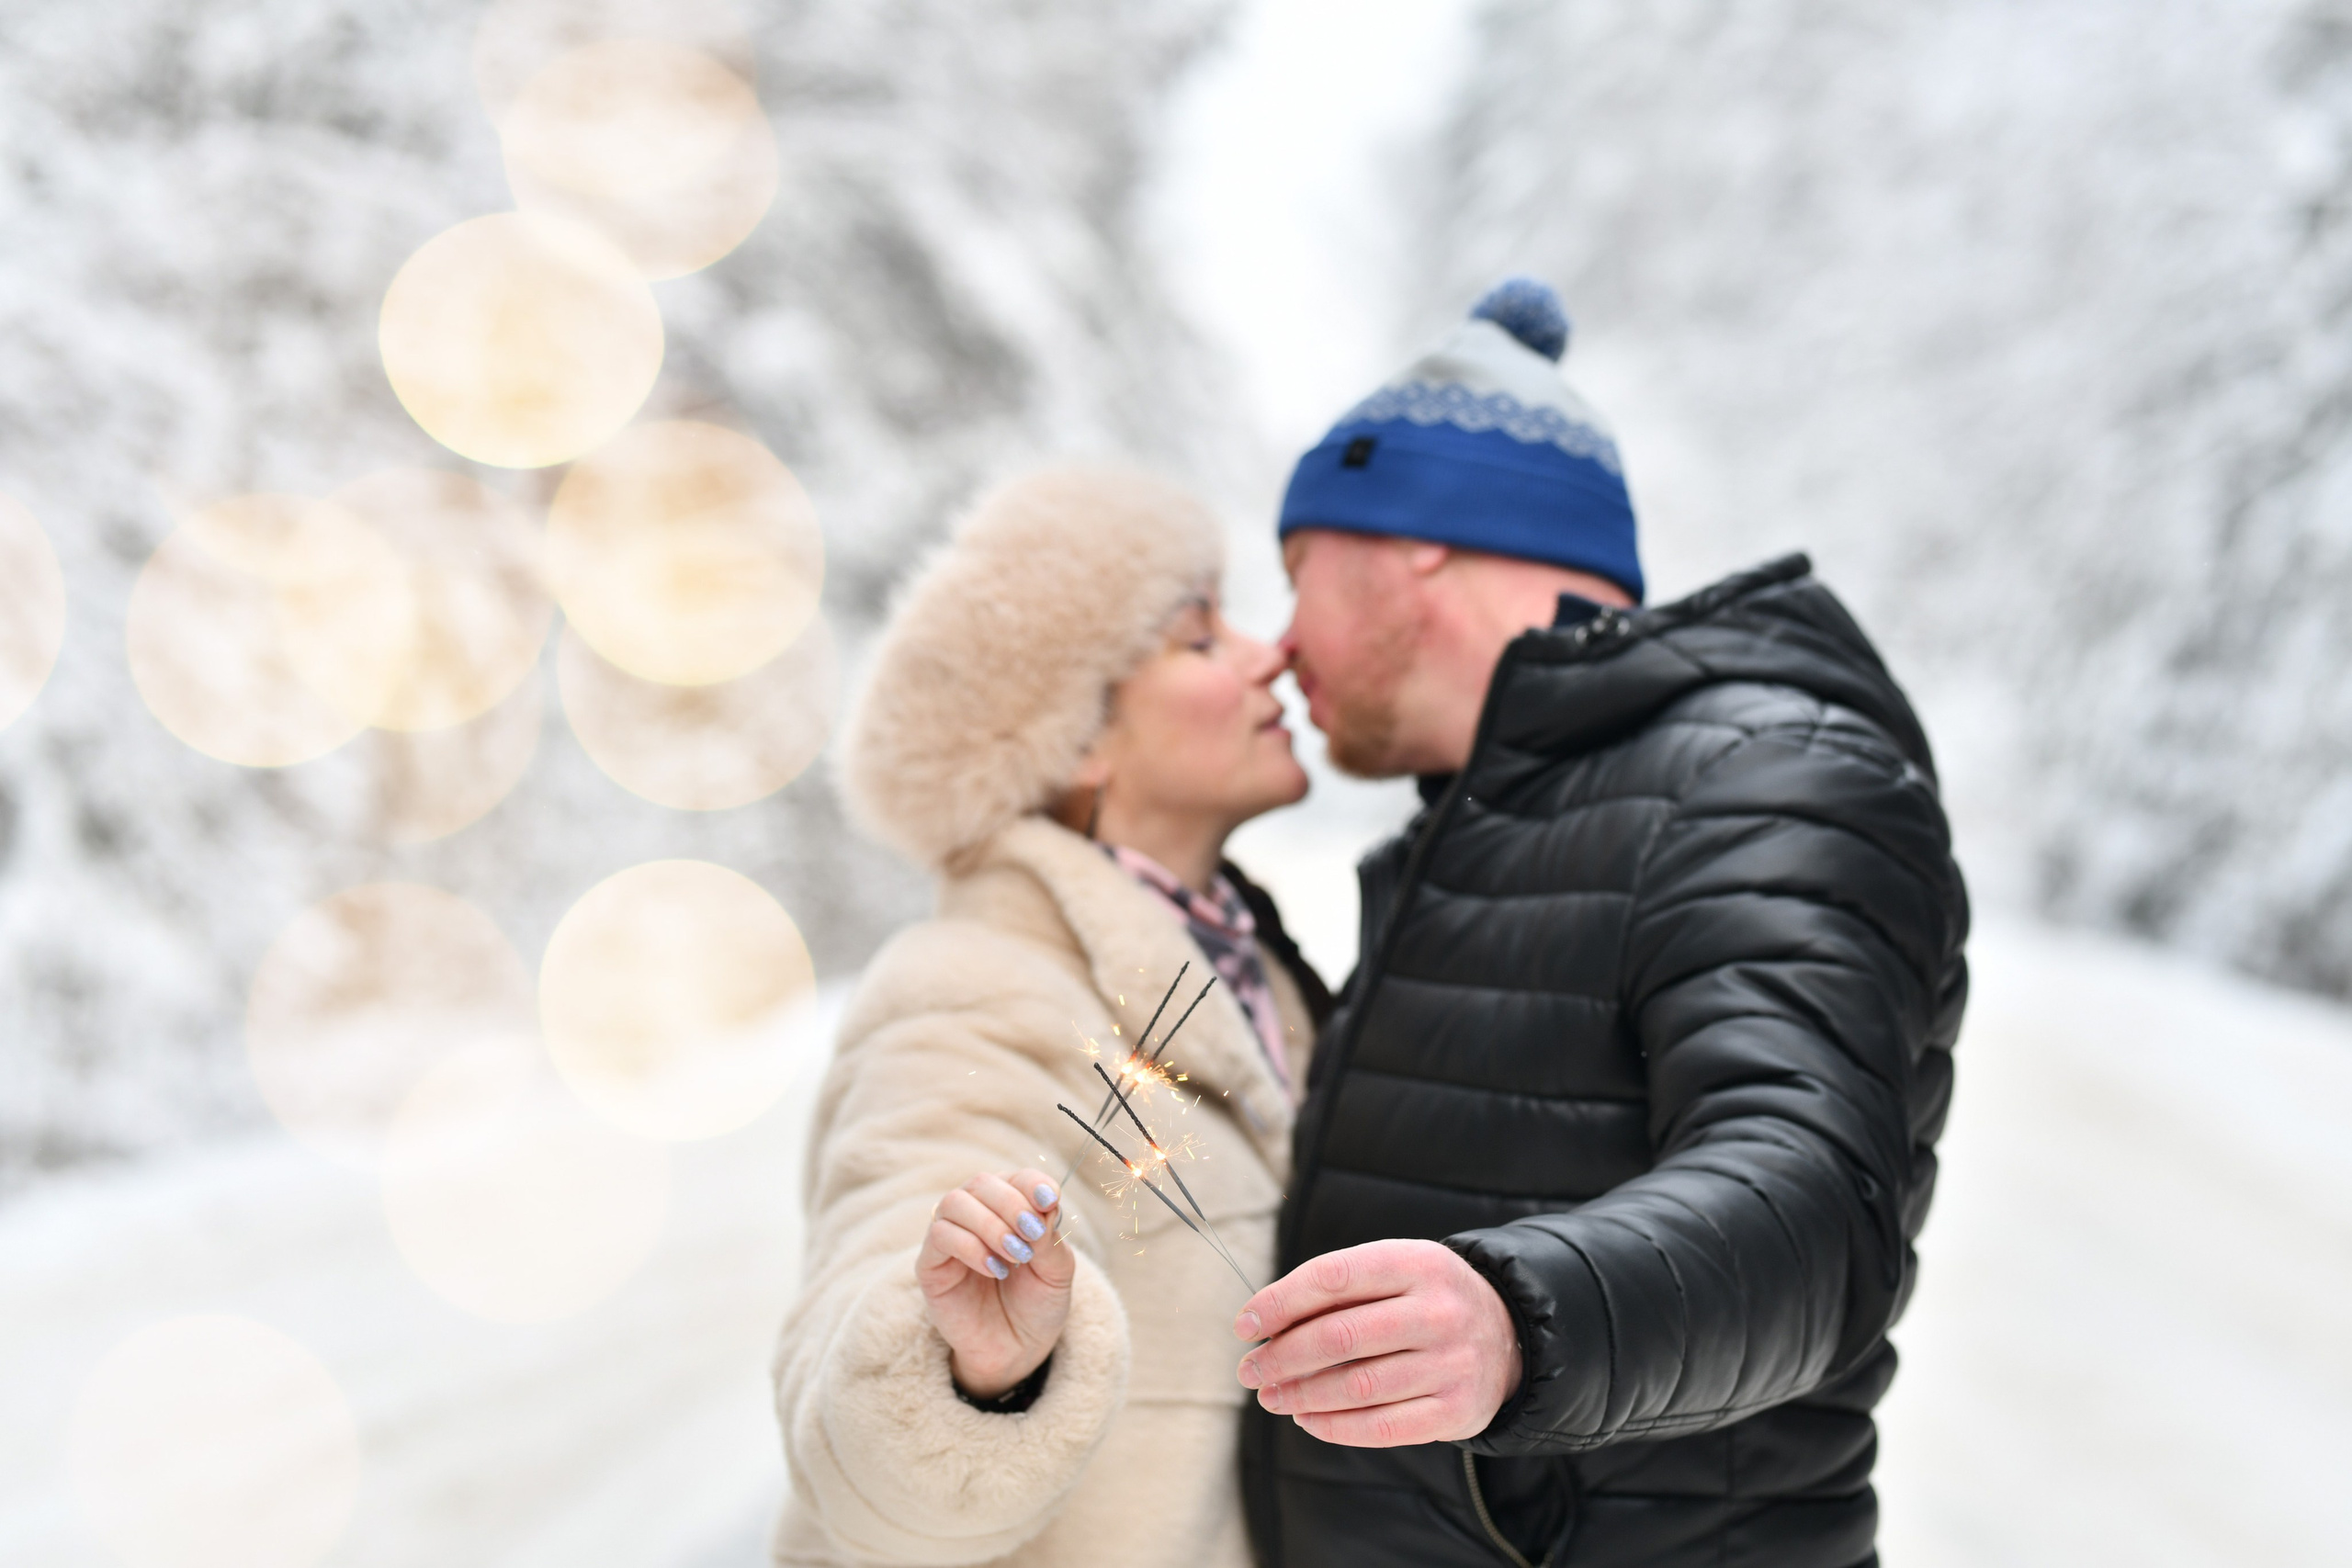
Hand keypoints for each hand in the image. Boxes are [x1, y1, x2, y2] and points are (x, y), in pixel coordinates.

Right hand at [917, 1169, 1072, 1398]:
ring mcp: (950, 1237)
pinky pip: (940, 1236)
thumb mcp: (1057, 1273)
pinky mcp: (931, 1265)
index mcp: (1011, 1207)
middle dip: (1011, 1203)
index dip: (1033, 1183)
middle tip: (1031, 1234)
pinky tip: (995, 1270)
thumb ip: (1050, 1239)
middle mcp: (977, 1214)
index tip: (1050, 1201)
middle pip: (981, 1183)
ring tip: (1015, 1255)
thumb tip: (1044, 1205)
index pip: (1017, 1177)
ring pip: (954, 1202)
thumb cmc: (1037, 1306)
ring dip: (989, 1224)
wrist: (1016, 1351)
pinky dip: (971, 1247)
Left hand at [1233, 1239, 1521, 1446]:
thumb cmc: (1423, 1298)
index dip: (1279, 1303)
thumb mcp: (1393, 1271)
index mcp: (1417, 1262)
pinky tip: (1306, 1418)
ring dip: (1300, 1395)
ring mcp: (1452, 1363)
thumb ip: (1335, 1291)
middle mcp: (1439, 1311)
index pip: (1332, 1277)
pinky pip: (1382, 1427)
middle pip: (1340, 1336)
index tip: (1244, 1326)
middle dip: (1282, 1357)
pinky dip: (1333, 1427)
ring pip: (1356, 1386)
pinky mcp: (1457, 1410)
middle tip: (1249, 1371)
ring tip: (1271, 1396)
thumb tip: (1262, 1326)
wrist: (1508, 1333)